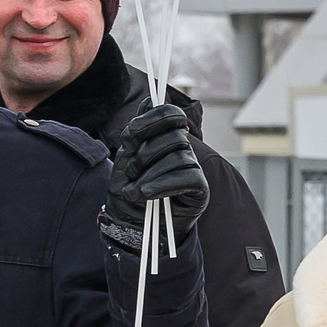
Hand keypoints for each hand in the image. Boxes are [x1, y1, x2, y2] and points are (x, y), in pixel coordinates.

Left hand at [103, 106, 209, 237]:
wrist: (134, 226)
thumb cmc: (131, 191)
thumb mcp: (127, 158)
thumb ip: (137, 131)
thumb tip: (150, 100)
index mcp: (167, 138)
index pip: (171, 115)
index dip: (152, 119)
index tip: (130, 135)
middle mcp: (184, 150)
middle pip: (173, 135)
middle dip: (145, 154)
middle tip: (131, 173)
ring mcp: (194, 169)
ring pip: (178, 156)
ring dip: (150, 174)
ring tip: (135, 191)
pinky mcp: (200, 189)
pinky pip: (186, 177)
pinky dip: (162, 185)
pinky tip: (147, 194)